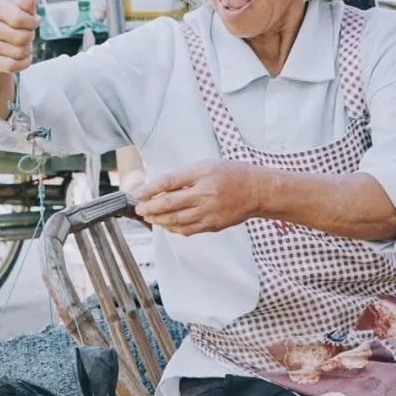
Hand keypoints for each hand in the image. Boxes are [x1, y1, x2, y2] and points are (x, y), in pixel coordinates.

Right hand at [0, 0, 38, 73]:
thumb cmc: (12, 17)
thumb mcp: (20, 8)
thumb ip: (27, 5)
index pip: (19, 19)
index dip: (33, 22)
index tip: (34, 21)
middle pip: (21, 38)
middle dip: (30, 36)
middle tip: (26, 33)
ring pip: (18, 53)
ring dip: (27, 50)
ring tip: (22, 43)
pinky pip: (12, 66)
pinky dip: (23, 63)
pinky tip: (23, 56)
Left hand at [133, 160, 267, 235]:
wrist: (257, 191)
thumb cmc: (231, 175)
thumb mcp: (206, 166)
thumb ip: (184, 176)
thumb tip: (159, 187)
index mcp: (203, 174)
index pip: (169, 182)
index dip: (150, 189)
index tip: (138, 193)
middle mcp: (206, 194)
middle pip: (170, 204)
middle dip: (150, 208)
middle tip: (139, 209)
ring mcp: (209, 212)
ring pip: (176, 220)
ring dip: (158, 220)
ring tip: (149, 217)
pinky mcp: (213, 225)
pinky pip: (187, 230)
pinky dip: (173, 228)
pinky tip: (165, 224)